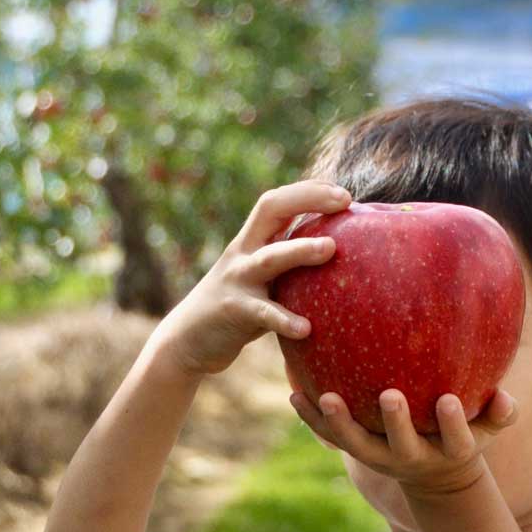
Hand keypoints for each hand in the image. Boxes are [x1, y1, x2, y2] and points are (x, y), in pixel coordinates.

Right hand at [146, 180, 350, 378]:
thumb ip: (287, 268)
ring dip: (300, 250)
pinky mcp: (233, 311)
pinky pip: (263, 313)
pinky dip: (284, 320)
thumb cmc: (237, 309)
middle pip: (271, 209)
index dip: (308, 190)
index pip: (277, 201)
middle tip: (344, 201)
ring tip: (330, 248)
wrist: (187, 341)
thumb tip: (337, 260)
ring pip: (270, 258)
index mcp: (251, 241)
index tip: (343, 193)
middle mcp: (243, 253)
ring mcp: (236, 280)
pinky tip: (306, 329)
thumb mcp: (259, 281)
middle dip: (307, 199)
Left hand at [291, 385, 518, 497]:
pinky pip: (331, 439)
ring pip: (357, 446)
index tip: (450, 400)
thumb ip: (501, 414)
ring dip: (340, 424)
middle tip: (390, 395)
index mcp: (448, 453)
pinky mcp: (357, 452)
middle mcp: (412, 459)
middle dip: (396, 423)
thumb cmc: (464, 437)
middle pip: (401, 447)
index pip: (456, 441)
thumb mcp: (488, 430)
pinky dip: (312, 420)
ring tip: (324, 398)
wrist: (436, 477)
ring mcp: (381, 458)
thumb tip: (507, 398)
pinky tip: (295, 394)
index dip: (454, 424)